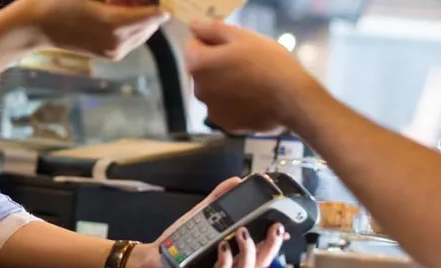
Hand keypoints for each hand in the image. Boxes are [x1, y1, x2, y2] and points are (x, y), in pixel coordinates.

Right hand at [17, 0, 168, 60]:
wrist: (40, 24)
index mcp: (115, 25)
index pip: (156, 15)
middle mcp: (118, 43)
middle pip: (152, 23)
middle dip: (145, 4)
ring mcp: (115, 52)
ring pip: (144, 30)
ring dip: (137, 13)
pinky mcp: (111, 55)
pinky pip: (132, 37)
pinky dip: (128, 23)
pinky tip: (109, 11)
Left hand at [129, 177, 288, 267]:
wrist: (158, 256)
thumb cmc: (181, 240)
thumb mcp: (202, 216)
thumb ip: (219, 199)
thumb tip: (235, 181)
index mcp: (234, 252)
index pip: (263, 251)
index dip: (276, 242)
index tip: (282, 227)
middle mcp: (231, 265)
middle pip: (261, 262)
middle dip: (271, 246)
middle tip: (272, 228)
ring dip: (248, 250)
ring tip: (242, 231)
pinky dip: (226, 258)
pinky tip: (223, 246)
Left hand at [183, 19, 318, 133]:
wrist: (293, 99)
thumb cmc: (268, 61)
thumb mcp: (242, 36)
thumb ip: (212, 29)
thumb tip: (192, 25)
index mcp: (198, 64)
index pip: (193, 45)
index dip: (212, 40)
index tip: (233, 43)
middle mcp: (198, 89)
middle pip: (203, 69)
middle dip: (217, 62)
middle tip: (246, 60)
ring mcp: (212, 110)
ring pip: (214, 89)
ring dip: (224, 82)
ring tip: (252, 80)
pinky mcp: (226, 124)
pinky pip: (226, 108)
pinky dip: (234, 102)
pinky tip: (254, 98)